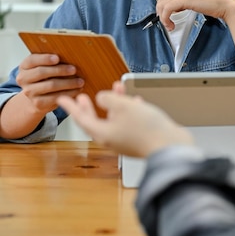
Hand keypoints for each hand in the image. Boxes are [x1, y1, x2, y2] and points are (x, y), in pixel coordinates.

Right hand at [16, 53, 84, 115]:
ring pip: (51, 85)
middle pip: (42, 72)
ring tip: (80, 81)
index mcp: (24, 66)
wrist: (37, 96)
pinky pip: (55, 97)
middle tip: (74, 69)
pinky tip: (77, 90)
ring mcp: (29, 92)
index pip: (32, 60)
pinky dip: (68, 93)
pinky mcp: (38, 103)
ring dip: (68, 83)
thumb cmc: (45, 77)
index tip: (57, 58)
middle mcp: (23, 79)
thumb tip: (70, 56)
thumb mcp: (44, 66)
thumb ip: (52, 61)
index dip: (45, 58)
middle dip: (60, 70)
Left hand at [57, 84, 193, 157]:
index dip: (71, 107)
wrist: (171, 147)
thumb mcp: (122, 106)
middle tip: (81, 97)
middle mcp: (112, 139)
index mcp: (102, 133)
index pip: (81, 118)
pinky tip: (135, 100)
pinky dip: (128, 109)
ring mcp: (126, 141)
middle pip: (95, 120)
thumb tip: (102, 97)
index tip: (62, 99)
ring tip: (116, 88)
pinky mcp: (139, 139)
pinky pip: (128, 122)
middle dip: (89, 106)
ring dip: (114, 103)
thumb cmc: (147, 129)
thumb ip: (108, 98)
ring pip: (114, 118)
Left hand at [156, 0, 234, 30]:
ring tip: (169, 25)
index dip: (163, 6)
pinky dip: (165, 18)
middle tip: (166, 22)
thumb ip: (184, 1)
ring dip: (163, 17)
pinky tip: (171, 24)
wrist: (225, 4)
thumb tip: (173, 9)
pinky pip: (167, 9)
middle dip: (161, 12)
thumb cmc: (214, 3)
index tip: (165, 16)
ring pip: (162, 4)